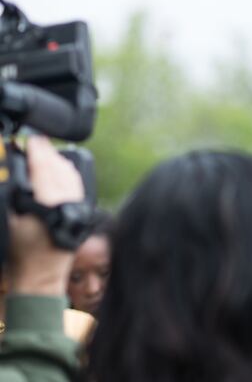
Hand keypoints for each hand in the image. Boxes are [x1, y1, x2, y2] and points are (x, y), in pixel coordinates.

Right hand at [7, 136, 84, 295]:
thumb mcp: (8, 218)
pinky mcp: (82, 213)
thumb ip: (14, 191)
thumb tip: (17, 167)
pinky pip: (77, 186)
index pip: (44, 169)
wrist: (41, 274)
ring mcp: (79, 208)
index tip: (31, 139)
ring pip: (71, 176)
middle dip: (48, 152)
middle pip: (60, 169)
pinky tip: (60, 168)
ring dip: (59, 161)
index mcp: (49, 203)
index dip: (38, 151)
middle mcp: (69, 203)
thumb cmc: (21, 251)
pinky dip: (68, 173)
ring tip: (46, 150)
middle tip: (36, 140)